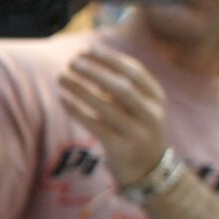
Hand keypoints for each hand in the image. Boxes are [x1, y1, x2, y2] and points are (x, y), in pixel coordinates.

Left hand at [60, 44, 170, 188]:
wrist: (150, 170)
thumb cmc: (136, 130)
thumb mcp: (138, 106)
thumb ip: (120, 86)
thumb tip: (87, 60)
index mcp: (156, 98)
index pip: (134, 71)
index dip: (109, 59)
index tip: (87, 49)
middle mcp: (150, 113)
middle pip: (121, 86)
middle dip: (95, 71)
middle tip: (72, 62)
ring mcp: (137, 132)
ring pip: (105, 106)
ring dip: (80, 89)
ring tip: (61, 77)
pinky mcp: (120, 148)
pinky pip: (94, 125)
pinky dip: (77, 110)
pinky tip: (62, 99)